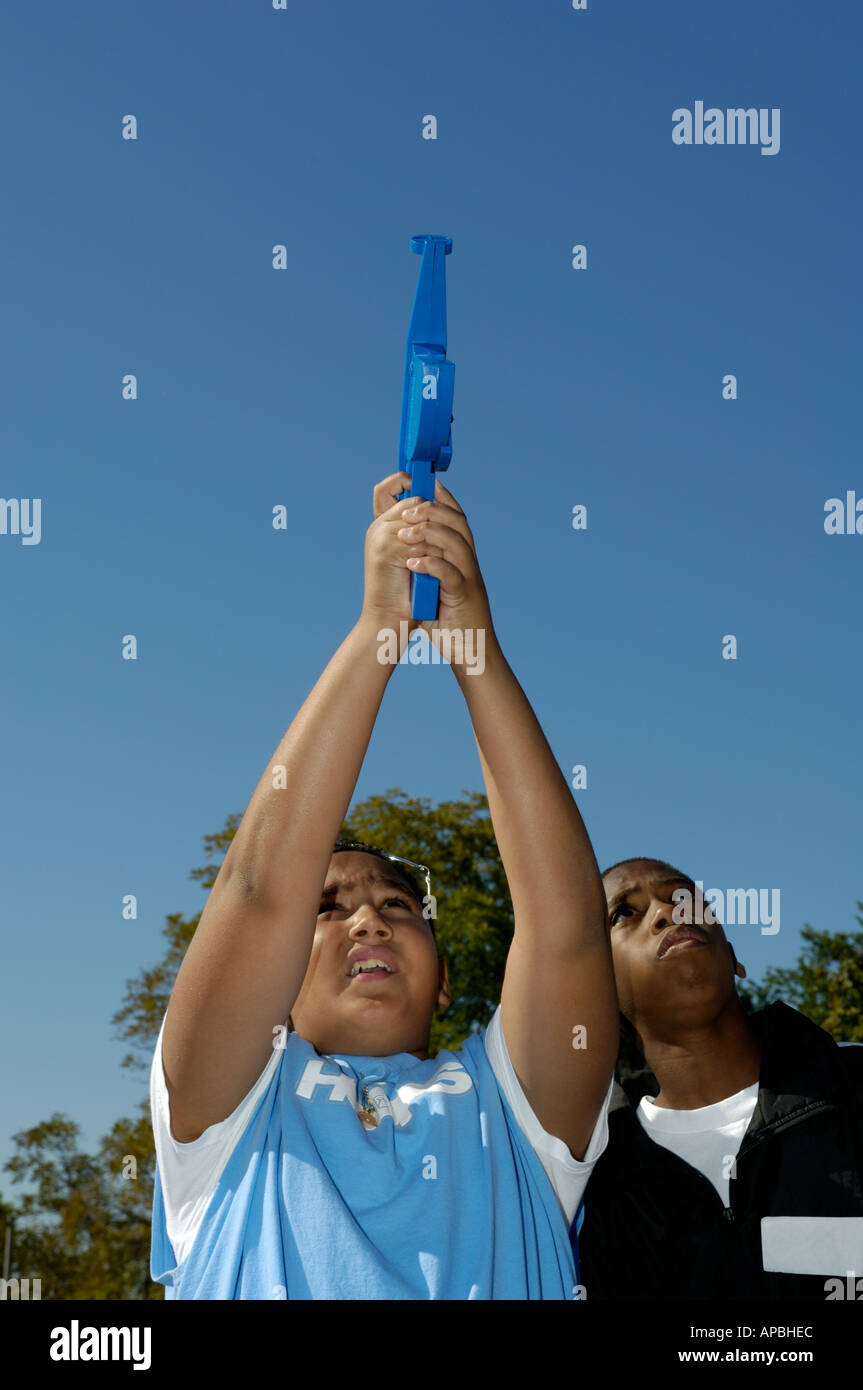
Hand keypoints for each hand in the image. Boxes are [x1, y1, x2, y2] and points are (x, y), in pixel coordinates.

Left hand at [372, 474, 495, 660]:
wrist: (470, 651)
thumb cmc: (449, 620)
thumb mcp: (433, 587)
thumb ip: (424, 565)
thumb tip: (403, 547)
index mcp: (462, 558)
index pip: (456, 519)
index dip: (443, 499)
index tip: (425, 483)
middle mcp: (469, 563)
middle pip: (458, 524)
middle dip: (432, 510)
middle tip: (407, 509)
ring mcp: (470, 578)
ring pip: (457, 543)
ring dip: (430, 533)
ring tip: (404, 534)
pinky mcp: (466, 597)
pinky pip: (451, 575)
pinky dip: (432, 565)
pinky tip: (412, 563)